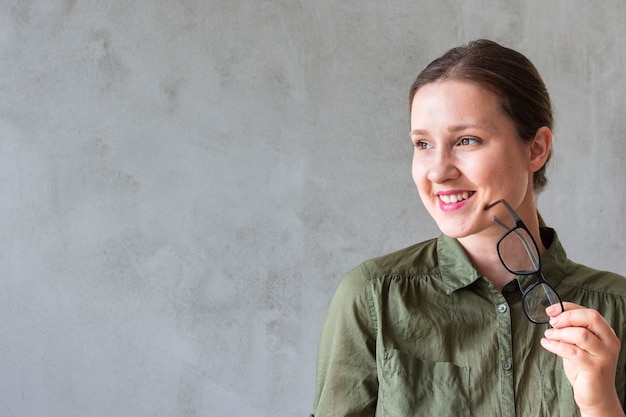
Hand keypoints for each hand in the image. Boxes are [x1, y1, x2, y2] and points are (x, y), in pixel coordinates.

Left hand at [541, 302, 623, 416]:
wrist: (597, 397)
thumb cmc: (586, 369)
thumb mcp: (579, 346)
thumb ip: (571, 331)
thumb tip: (554, 316)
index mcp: (607, 334)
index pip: (589, 312)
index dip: (568, 307)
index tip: (551, 310)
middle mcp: (609, 343)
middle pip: (590, 318)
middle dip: (567, 317)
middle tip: (552, 323)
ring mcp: (604, 356)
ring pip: (581, 335)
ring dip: (559, 333)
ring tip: (548, 335)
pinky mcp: (595, 369)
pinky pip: (572, 351)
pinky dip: (555, 345)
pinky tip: (546, 344)